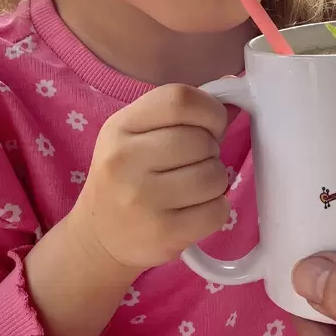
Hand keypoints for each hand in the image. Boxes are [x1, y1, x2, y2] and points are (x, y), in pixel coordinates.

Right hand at [72, 85, 229, 271]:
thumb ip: (178, 116)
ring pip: (214, 176)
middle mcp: (125, 160)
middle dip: (211, 151)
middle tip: (194, 164)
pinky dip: (217, 209)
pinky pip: (217, 211)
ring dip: (215, 182)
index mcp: (119, 126)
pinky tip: (196, 210)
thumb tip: (237, 104)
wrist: (98, 236)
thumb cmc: (125, 178)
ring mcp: (142, 199)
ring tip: (194, 188)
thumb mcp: (133, 135)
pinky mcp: (163, 232)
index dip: (209, 110)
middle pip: (202, 140)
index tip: (211, 126)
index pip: (180, 100)